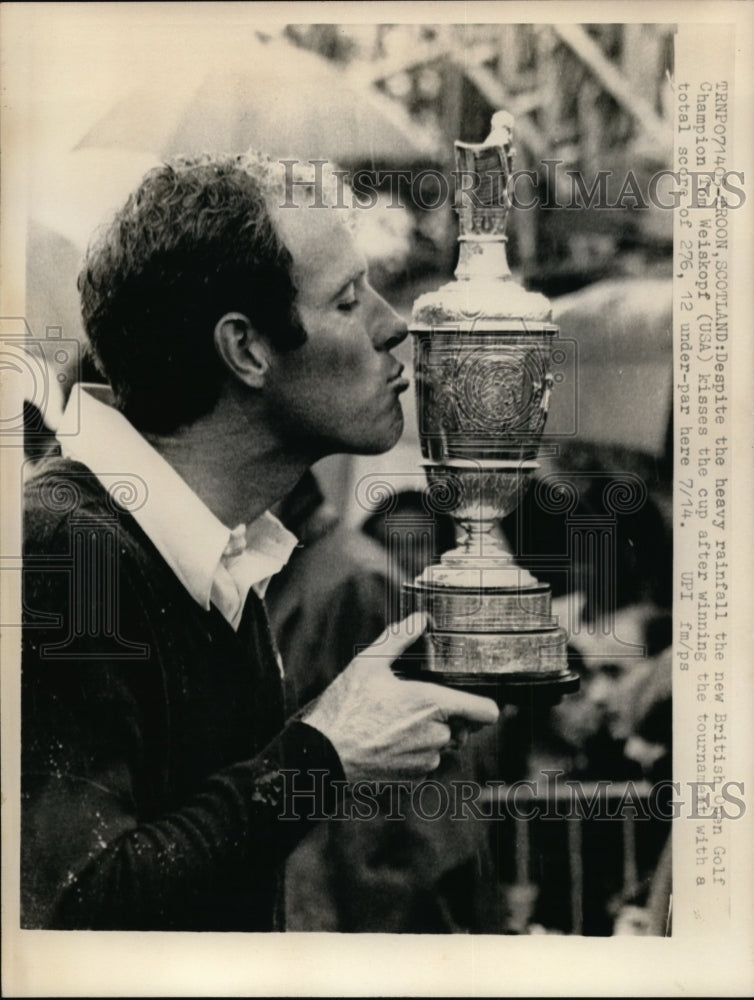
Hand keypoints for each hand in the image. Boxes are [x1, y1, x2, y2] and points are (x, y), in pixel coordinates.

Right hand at [302, 613, 498, 781]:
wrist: (323, 754)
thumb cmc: (345, 708)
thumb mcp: (369, 663)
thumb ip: (399, 637)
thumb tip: (421, 618)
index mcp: (433, 705)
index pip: (486, 712)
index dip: (482, 703)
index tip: (470, 698)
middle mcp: (436, 736)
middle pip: (462, 727)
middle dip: (447, 717)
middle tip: (417, 705)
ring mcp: (425, 761)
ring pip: (442, 745)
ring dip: (429, 736)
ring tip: (397, 723)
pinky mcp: (412, 779)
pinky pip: (425, 763)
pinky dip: (414, 753)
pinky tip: (389, 742)